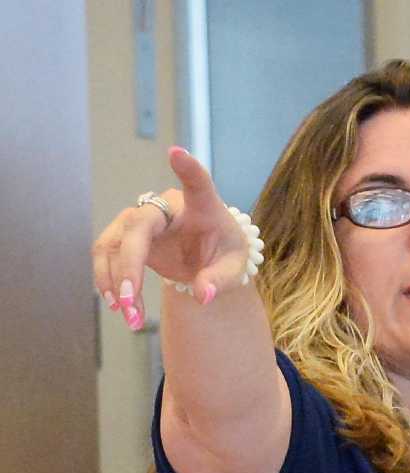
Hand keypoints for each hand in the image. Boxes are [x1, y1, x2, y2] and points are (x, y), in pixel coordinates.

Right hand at [91, 147, 255, 329]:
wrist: (207, 253)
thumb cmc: (224, 250)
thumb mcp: (234, 265)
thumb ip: (221, 279)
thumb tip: (203, 296)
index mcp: (202, 206)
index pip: (197, 183)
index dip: (188, 168)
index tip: (177, 152)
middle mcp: (165, 207)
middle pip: (137, 227)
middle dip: (129, 265)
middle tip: (129, 298)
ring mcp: (140, 220)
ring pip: (112, 243)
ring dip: (113, 279)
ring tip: (128, 316)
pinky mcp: (125, 236)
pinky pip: (107, 256)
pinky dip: (109, 282)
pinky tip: (120, 308)